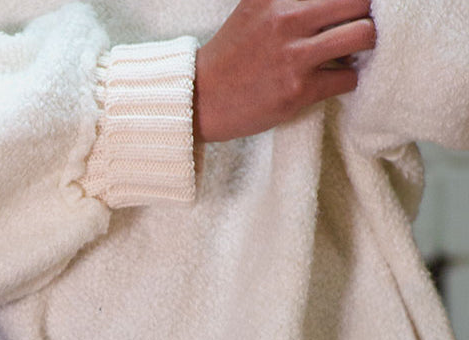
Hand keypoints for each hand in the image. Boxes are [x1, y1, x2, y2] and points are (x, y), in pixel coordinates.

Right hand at [195, 0, 376, 142]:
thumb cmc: (232, 54)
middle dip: (367, 13)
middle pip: (360, 1)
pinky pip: (348, 78)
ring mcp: (293, 57)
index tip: (350, 9)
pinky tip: (334, 78)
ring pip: (363, 35)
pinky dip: (348, 78)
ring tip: (351, 51)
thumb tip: (322, 0)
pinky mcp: (297, 91)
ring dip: (365, 44)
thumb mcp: (254, 5)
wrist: (200, 100)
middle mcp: (287, 19)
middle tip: (357, 25)